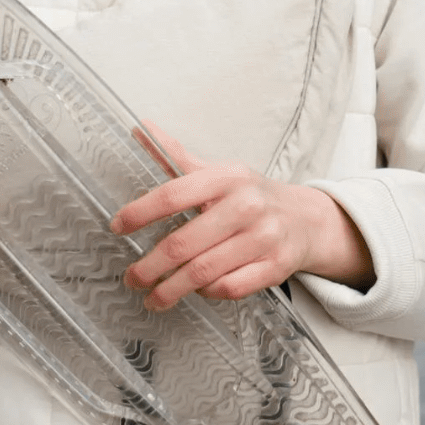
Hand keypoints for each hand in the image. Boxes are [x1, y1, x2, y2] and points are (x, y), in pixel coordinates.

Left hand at [111, 121, 374, 311]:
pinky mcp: (276, 266)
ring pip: (204, 271)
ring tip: (153, 296)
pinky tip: (196, 293)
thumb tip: (140, 129)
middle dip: (150, 266)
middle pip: (184, 243)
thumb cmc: (251, 197)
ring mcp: (264, 238)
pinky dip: (208, 293)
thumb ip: (176, 156)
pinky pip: (230, 288)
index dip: (140, 212)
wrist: (306, 219)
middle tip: (131, 277)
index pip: (174, 194)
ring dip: (172, 289)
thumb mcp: (216, 172)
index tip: (118, 226)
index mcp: (227, 177)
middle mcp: (247, 205)